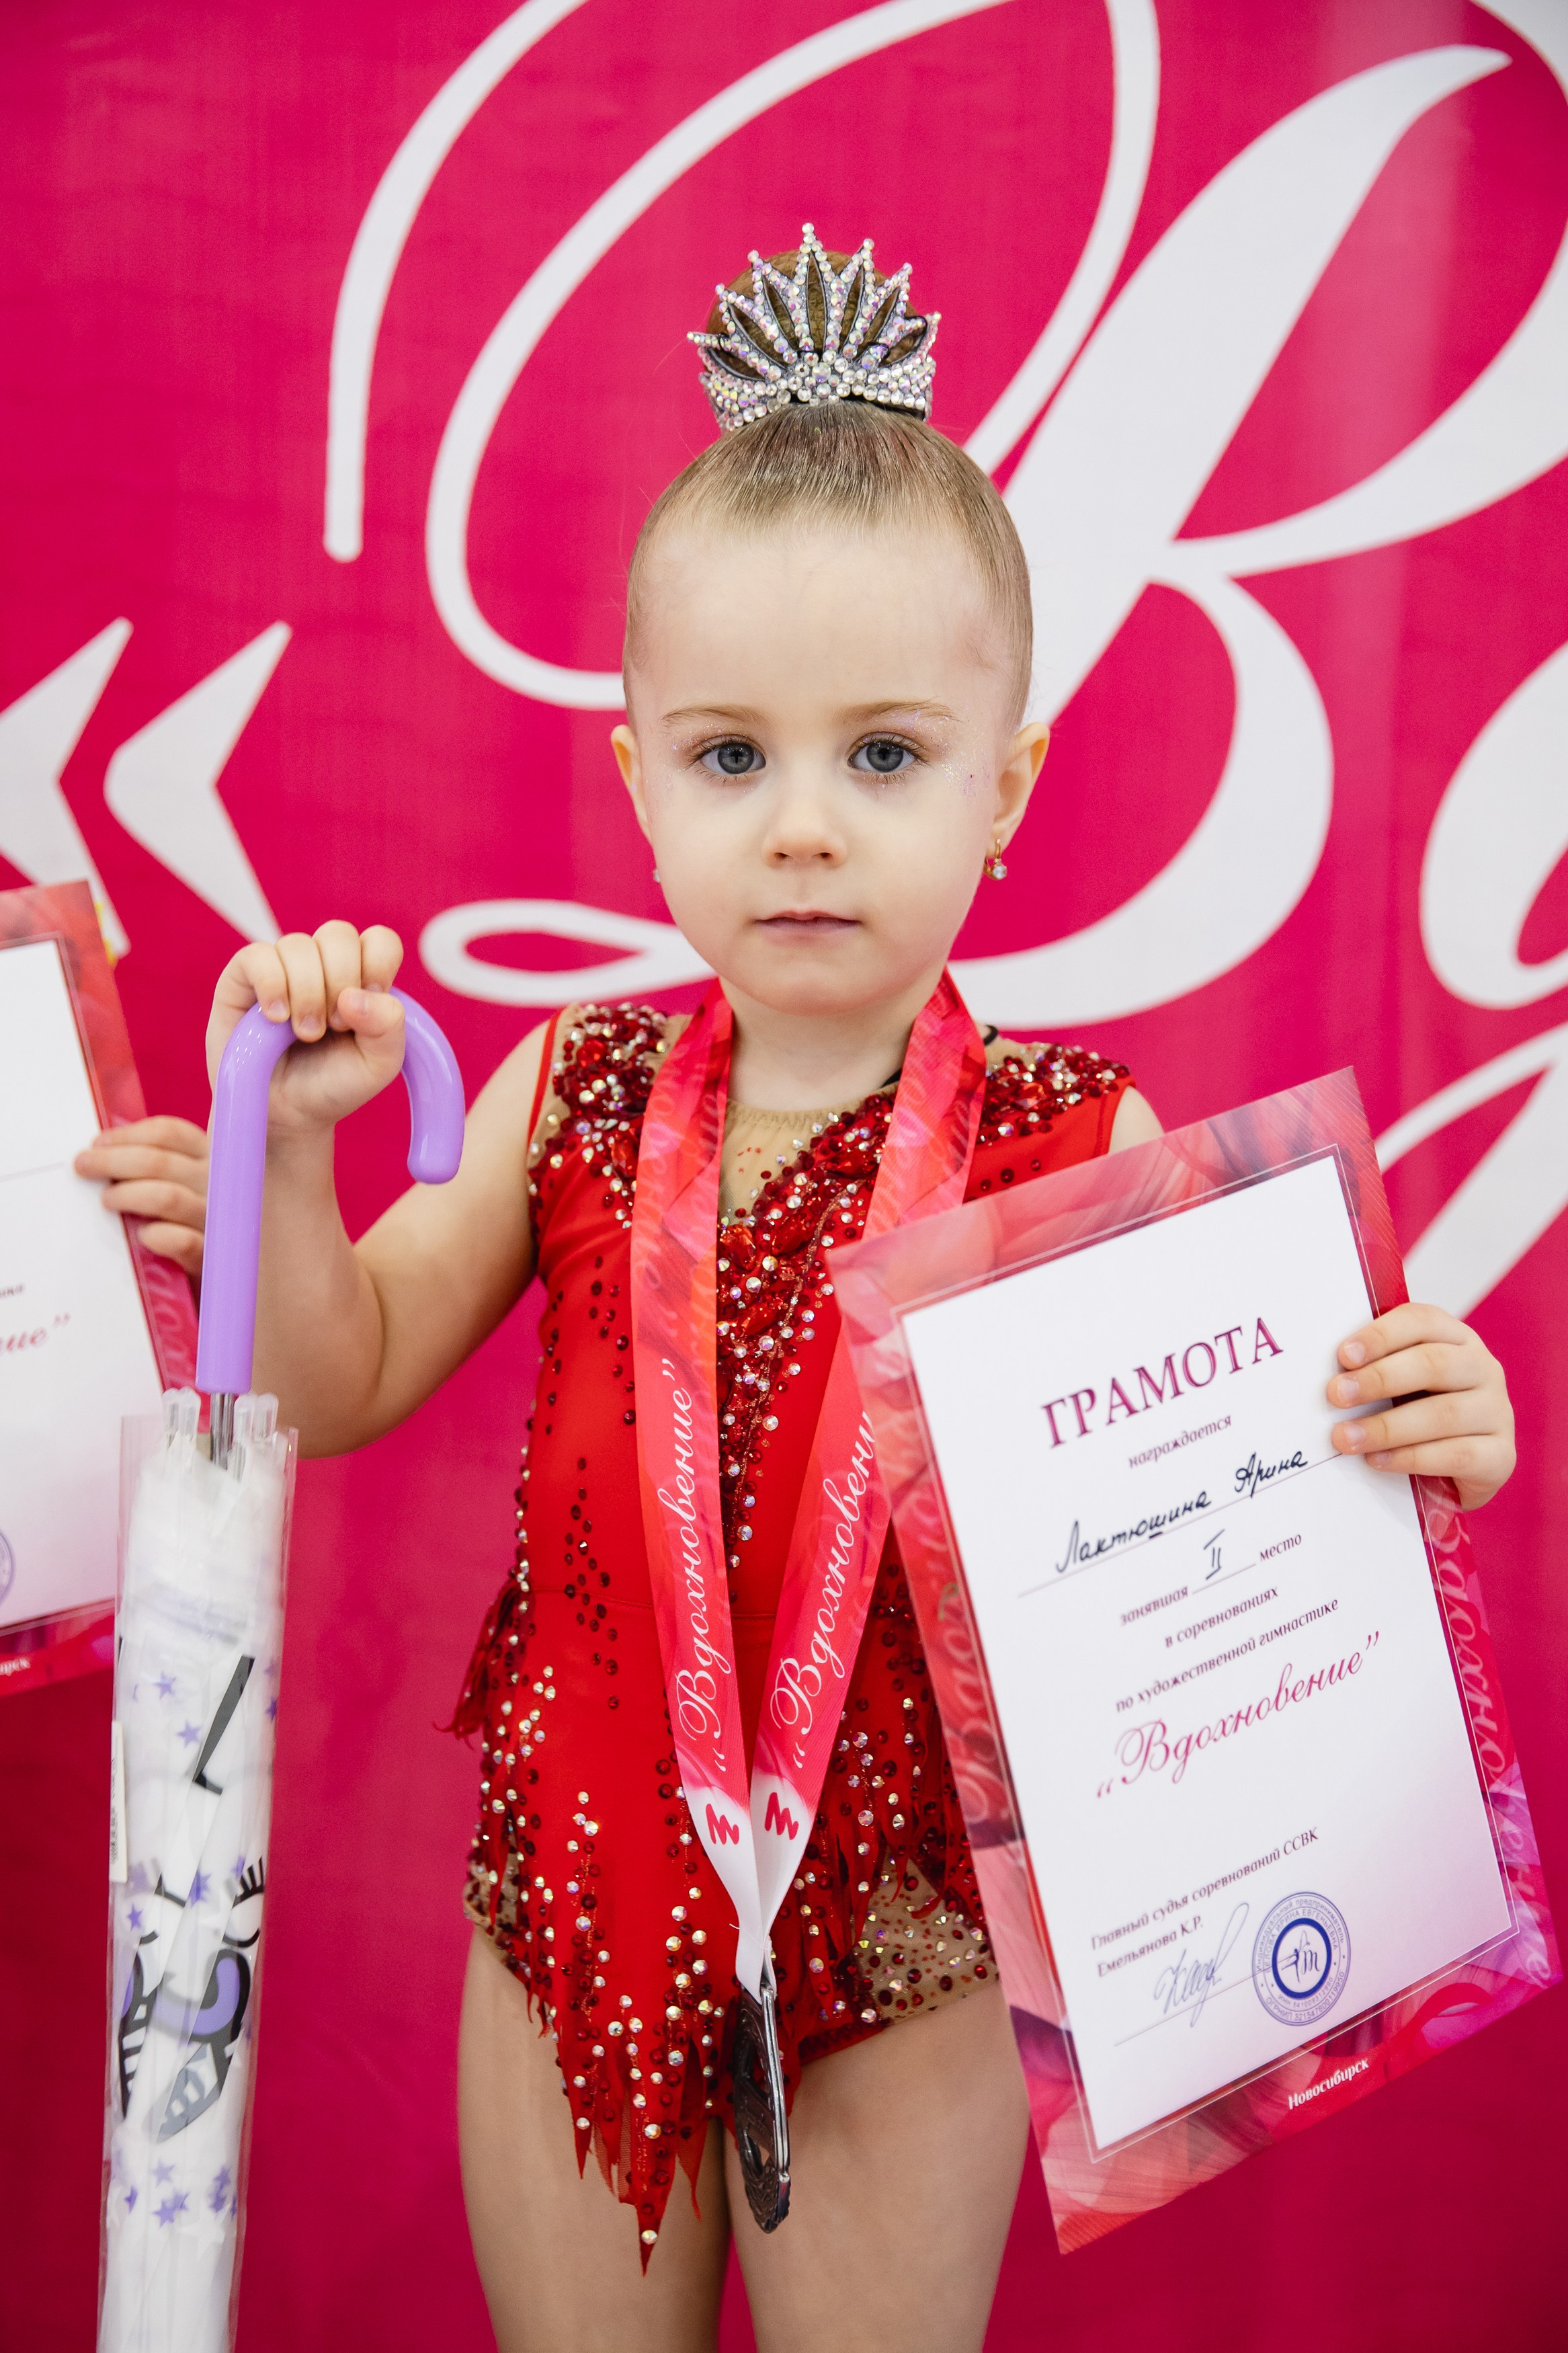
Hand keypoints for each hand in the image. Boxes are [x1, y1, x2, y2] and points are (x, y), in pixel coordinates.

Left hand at [74, 1116, 209, 1276]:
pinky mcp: (212, 1255)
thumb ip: (156, 1166)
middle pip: (158, 1161)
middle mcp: (218, 1182)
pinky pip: (182, 1241)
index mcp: (210, 1157)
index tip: (97, 1144)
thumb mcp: (184, 1182)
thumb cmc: (190, 1220)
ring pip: (167, 1197)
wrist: (221, 1268)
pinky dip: (157, 1236)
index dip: (127, 1136)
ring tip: (106, 1201)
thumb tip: (101, 1150)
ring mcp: (216, 1218)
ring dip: (127, 1196)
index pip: (168, 1133)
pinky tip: (143, 1236)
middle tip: (84, 1167)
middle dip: (112, 1161)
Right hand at [207, 922, 405, 1140]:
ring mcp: (283, 966)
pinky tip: (277, 1018)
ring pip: (298, 944)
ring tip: (305, 1033)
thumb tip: (354, 994)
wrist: (288, 1113)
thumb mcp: (378, 1063)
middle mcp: (322, 964)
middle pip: (338, 934)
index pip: (379, 941)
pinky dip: (272, 985)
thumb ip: (388, 1025)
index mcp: (362, 976)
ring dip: (307, 993)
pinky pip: (257, 956)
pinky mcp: (243, 976)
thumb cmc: (334, 1084)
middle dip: (341, 981)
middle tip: (335, 1026)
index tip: (366, 1011)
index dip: (378, 966)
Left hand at [1326, 1303, 1514, 1509]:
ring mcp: (1497, 1411)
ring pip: (1443, 1414)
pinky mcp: (1501, 1455)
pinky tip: (1378, 1461)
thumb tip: (1323, 1375)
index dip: (1381, 1336)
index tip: (1343, 1356)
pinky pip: (1456, 1455)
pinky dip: (1411, 1458)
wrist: (1459, 1466)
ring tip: (1345, 1438)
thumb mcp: (1397, 1382)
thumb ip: (1371, 1368)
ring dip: (1386, 1427)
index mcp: (1455, 1337)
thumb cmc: (1416, 1411)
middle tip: (1336, 1395)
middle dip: (1378, 1379)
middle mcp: (1482, 1368)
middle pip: (1433, 1364)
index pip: (1422, 1321)